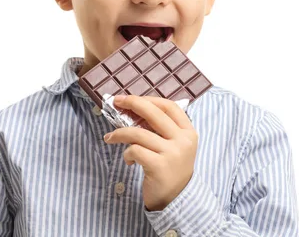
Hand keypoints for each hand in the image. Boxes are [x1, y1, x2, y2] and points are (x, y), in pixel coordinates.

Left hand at [103, 94, 197, 210]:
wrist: (176, 199)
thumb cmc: (170, 169)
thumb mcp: (174, 145)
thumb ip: (161, 129)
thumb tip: (133, 109)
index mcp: (188, 132)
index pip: (169, 106)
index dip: (148, 99)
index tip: (130, 98)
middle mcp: (183, 140)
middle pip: (154, 113)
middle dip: (132, 103)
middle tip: (116, 102)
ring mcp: (172, 153)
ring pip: (138, 132)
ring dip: (119, 133)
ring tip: (110, 138)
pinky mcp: (159, 166)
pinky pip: (135, 150)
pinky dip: (127, 153)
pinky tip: (128, 160)